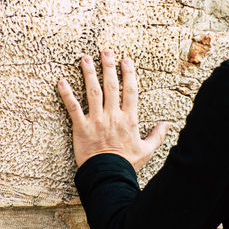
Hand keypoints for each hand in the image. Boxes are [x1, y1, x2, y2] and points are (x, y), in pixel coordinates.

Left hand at [58, 49, 170, 170]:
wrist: (108, 176)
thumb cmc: (127, 164)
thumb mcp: (147, 150)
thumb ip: (158, 135)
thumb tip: (168, 124)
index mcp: (129, 119)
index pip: (130, 91)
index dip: (128, 73)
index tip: (126, 60)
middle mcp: (113, 115)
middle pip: (111, 86)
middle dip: (108, 66)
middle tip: (106, 51)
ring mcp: (96, 120)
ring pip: (93, 92)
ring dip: (89, 73)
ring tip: (85, 58)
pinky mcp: (81, 127)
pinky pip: (73, 108)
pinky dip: (66, 94)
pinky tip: (61, 81)